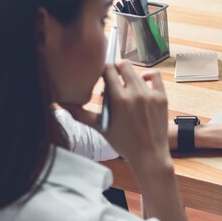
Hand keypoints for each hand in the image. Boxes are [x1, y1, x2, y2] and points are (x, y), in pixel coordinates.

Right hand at [64, 61, 172, 179]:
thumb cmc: (123, 143)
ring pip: (137, 72)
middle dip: (116, 68)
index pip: (107, 70)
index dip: (102, 69)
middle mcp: (135, 94)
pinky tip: (142, 81)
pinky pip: (155, 76)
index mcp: (118, 99)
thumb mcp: (99, 127)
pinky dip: (148, 75)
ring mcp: (150, 95)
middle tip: (113, 77)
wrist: (149, 155)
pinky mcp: (162, 97)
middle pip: (123, 65)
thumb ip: (80, 113)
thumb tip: (59, 104)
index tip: (101, 74)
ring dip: (129, 74)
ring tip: (125, 84)